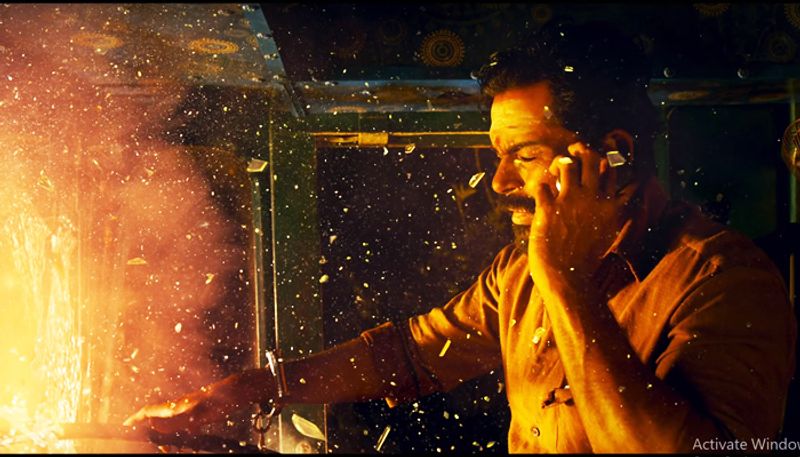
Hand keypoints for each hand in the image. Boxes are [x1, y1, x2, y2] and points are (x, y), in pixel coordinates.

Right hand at [123, 368, 273, 434]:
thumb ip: (177, 420)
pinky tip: (188, 440)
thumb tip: (152, 426)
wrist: (244, 388)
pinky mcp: (203, 411)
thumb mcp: (199, 412)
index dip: (137, 417)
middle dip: (150, 429)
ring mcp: (193, 407)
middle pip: (159, 417)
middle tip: (150, 443)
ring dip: (166, 434)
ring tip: (166, 446)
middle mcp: (183, 405)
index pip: (151, 410)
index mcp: (178, 405)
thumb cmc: (225, 397)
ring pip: (172, 422)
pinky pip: (186, 424)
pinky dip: (182, 434)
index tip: (126, 424)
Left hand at [528, 142, 634, 292]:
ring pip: (567, 164)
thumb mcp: (608, 235)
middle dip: (583, 150)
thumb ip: (611, 213)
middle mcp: (594, 200)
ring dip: (561, 162)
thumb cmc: (585, 260)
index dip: (608, 163)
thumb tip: (614, 196)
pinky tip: (541, 192)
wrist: (567, 279)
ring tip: (557, 168)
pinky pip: (542, 185)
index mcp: (612, 208)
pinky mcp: (548, 209)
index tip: (602, 161)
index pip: (616, 172)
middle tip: (575, 150)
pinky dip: (540, 187)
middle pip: (593, 159)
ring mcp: (570, 202)